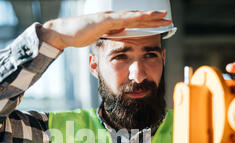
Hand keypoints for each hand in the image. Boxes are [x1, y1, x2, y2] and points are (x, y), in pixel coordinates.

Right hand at [38, 10, 171, 50]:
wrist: (65, 32)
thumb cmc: (80, 34)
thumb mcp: (100, 35)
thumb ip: (111, 33)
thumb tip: (122, 33)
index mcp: (114, 22)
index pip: (135, 21)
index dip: (149, 21)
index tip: (161, 23)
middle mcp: (114, 17)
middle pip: (138, 16)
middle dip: (154, 18)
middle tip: (169, 18)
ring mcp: (110, 17)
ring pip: (133, 15)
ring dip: (148, 15)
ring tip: (161, 16)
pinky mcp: (104, 21)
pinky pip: (122, 19)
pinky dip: (134, 17)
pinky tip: (143, 16)